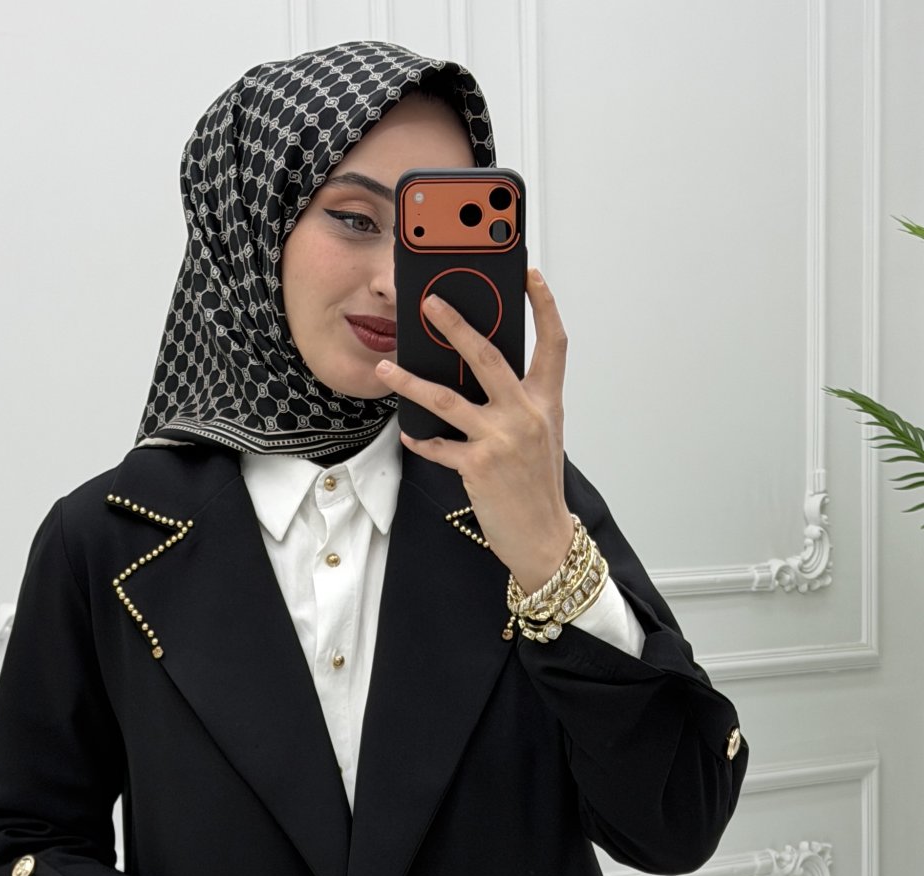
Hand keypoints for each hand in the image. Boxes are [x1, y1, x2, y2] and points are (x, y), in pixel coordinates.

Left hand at [376, 268, 573, 593]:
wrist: (544, 537)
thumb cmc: (538, 487)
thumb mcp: (540, 436)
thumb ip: (518, 403)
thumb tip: (477, 375)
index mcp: (546, 402)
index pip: (553, 343)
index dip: (544, 305)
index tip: (530, 274)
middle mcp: (526, 415)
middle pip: (486, 356)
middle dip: (455, 324)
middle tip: (430, 302)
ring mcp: (502, 439)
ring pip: (446, 398)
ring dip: (410, 381)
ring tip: (386, 367)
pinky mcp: (479, 466)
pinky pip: (439, 446)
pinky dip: (422, 441)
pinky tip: (409, 435)